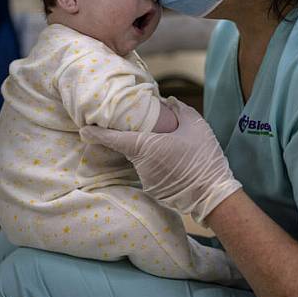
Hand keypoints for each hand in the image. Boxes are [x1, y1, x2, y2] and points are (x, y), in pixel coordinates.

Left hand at [80, 98, 241, 223]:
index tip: (84, 128)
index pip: (114, 138)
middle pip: (128, 146)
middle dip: (128, 135)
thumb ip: (179, 110)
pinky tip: (169, 159)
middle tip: (132, 123)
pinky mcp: (154, 189)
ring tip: (163, 142)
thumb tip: (169, 100)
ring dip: (146, 150)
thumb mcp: (196, 126)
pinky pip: (149, 170)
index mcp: (146, 146)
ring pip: (140, 159)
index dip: (97, 133)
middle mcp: (141, 164)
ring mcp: (146, 179)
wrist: (213, 195)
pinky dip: (155, 163)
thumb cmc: (204, 158)